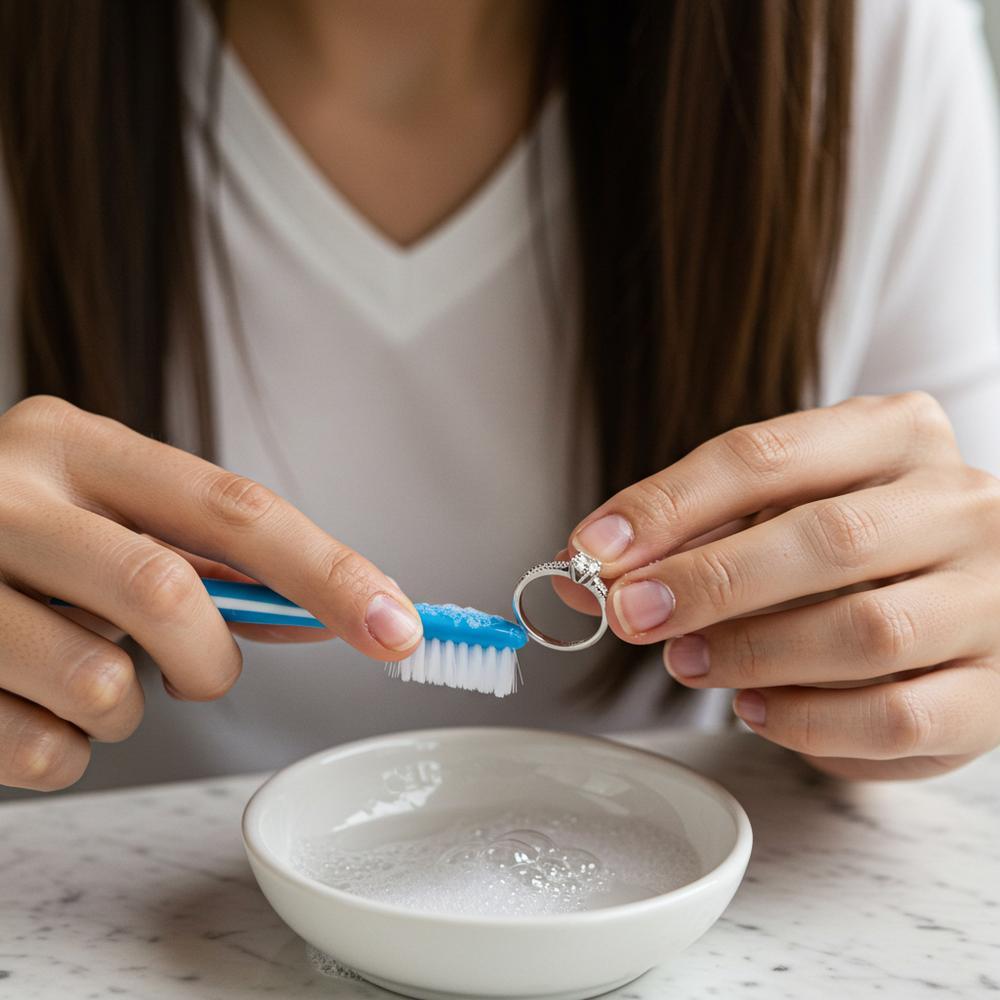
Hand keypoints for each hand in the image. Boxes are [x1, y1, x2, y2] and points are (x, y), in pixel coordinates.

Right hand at [0, 396, 421, 789]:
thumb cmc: (27, 540)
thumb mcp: (114, 519)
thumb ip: (215, 563)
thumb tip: (336, 612)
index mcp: (77, 444)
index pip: (234, 510)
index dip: (329, 572)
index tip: (398, 627)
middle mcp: (7, 494)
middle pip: (167, 592)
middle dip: (211, 657)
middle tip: (201, 670)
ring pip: (101, 684)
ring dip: (129, 706)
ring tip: (94, 676)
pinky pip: (43, 749)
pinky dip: (68, 750)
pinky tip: (36, 706)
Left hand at [564, 393, 999, 779]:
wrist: (967, 597)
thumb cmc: (852, 549)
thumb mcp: (778, 511)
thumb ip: (693, 532)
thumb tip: (588, 564)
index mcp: (896, 435)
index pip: (765, 456)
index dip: (668, 506)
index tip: (595, 550)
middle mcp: (959, 505)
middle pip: (824, 538)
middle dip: (708, 582)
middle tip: (633, 614)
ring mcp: (993, 598)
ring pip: (865, 631)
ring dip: (752, 653)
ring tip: (687, 662)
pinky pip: (896, 717)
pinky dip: (808, 721)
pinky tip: (756, 709)